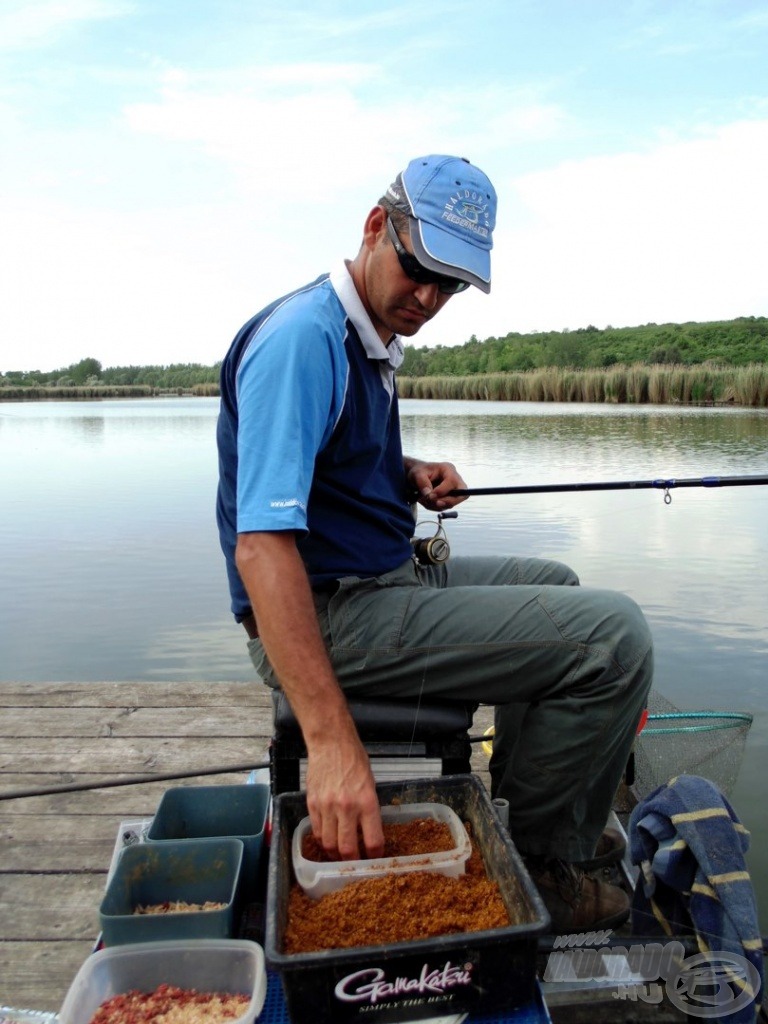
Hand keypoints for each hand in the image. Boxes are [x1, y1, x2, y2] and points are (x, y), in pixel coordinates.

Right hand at [304, 731, 384, 860]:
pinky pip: (317, 831)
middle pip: (348, 849)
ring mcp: (327, 806)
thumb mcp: (371, 784)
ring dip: (335, 854)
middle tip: (355, 863)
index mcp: (367, 802)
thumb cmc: (354, 760)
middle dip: (352, 862)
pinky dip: (322, 841)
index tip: (374, 859)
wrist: (331, 743)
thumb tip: (368, 832)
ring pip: (329, 845)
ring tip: (339, 856)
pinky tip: (327, 840)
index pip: (373, 841)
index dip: (375, 856)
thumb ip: (369, 809)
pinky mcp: (312, 804)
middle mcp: (347, 807)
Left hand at [405, 458, 468, 510]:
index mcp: (448, 469)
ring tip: (423, 499)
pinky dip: (434, 507)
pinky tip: (426, 501)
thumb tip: (429, 494)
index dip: (442, 491)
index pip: (452, 482)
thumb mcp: (417, 474)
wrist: (418, 475)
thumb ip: (422, 483)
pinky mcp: (449, 498)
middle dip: (448, 501)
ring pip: (452, 503)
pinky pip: (445, 507)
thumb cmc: (419, 471)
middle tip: (436, 503)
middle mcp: (454, 479)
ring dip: (436, 505)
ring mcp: (453, 490)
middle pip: (463, 494)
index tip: (430, 495)